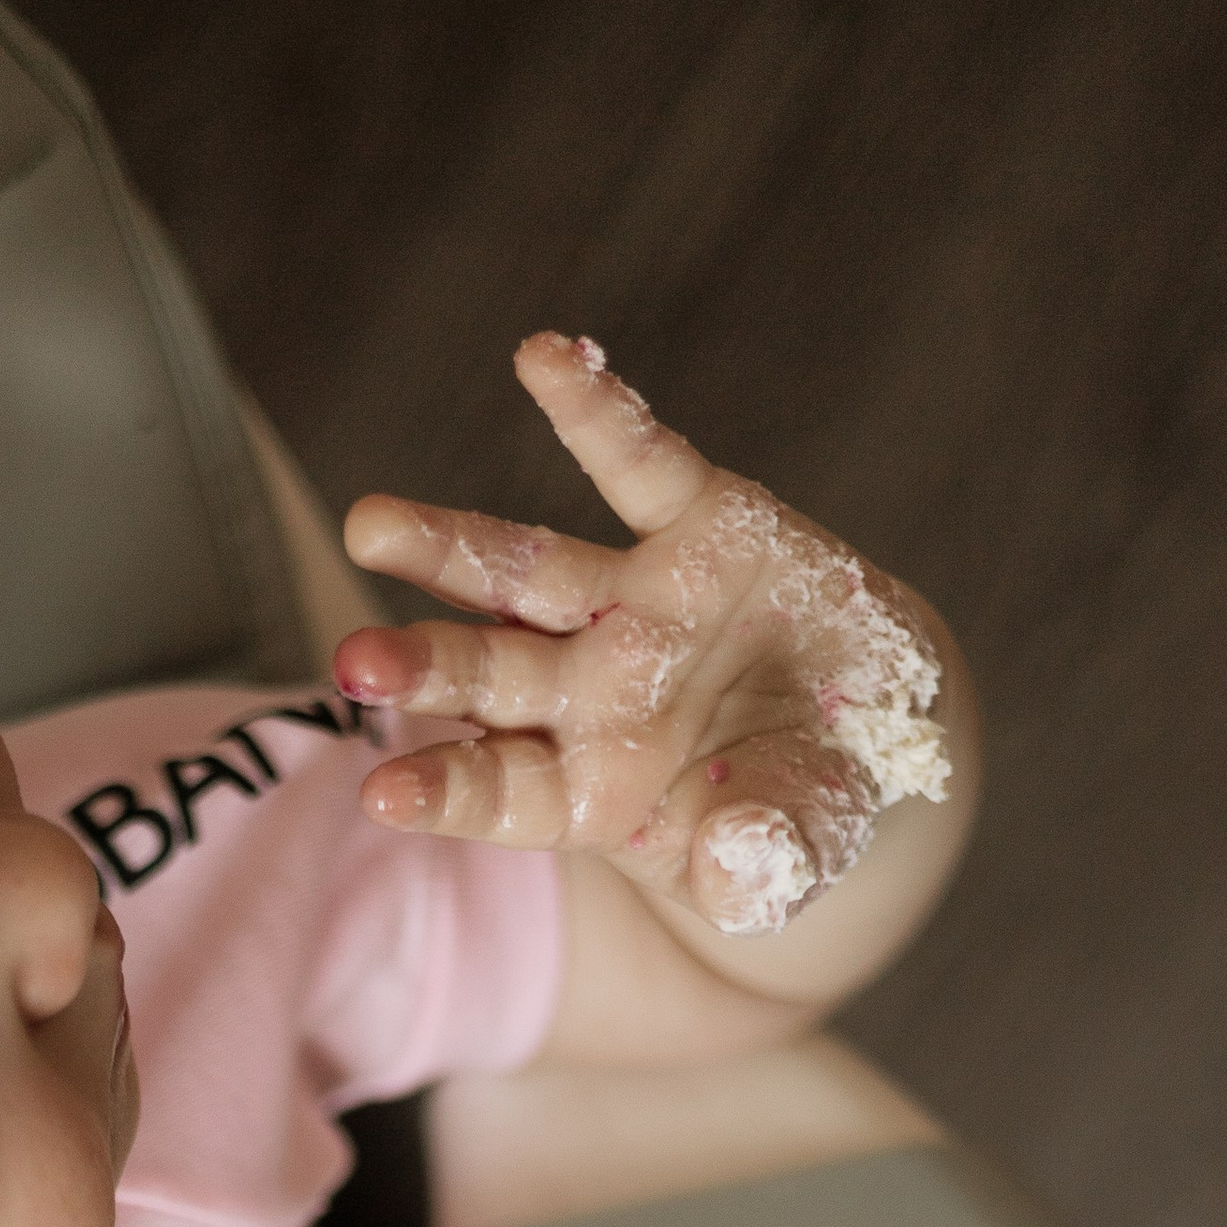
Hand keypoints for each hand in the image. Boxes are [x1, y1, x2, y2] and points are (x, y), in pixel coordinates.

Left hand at [335, 333, 952, 936]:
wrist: (873, 731)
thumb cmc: (802, 813)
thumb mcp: (792, 856)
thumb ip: (763, 869)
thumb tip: (741, 867)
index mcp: (594, 789)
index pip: (504, 790)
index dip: (449, 791)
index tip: (383, 795)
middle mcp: (591, 693)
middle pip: (490, 675)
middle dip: (426, 668)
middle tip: (353, 662)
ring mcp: (634, 602)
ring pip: (523, 569)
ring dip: (448, 546)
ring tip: (370, 525)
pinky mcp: (697, 521)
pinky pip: (638, 459)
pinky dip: (594, 408)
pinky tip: (543, 357)